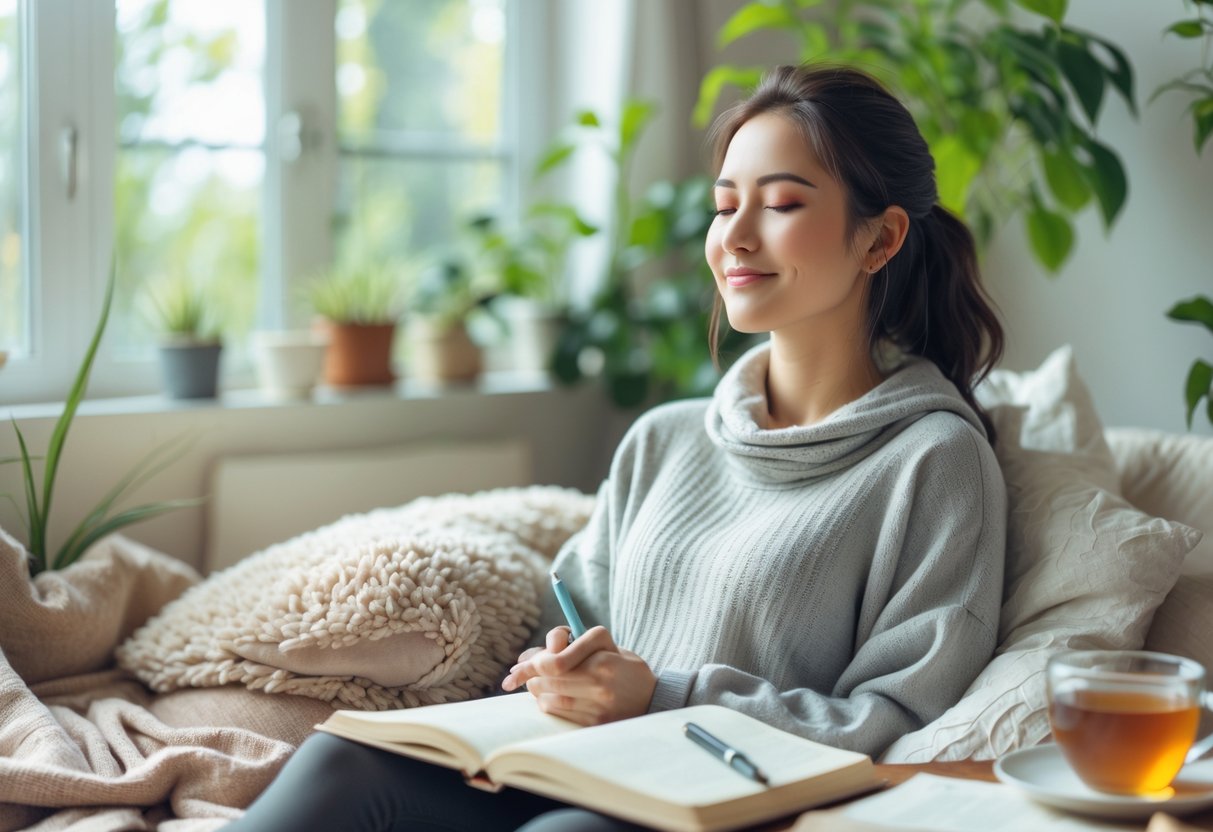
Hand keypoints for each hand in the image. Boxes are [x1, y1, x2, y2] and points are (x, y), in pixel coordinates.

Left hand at [502, 626, 655, 725]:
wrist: (653, 698)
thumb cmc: (621, 666)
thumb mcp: (604, 644)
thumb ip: (568, 643)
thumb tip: (527, 657)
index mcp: (604, 654)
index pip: (556, 660)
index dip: (533, 662)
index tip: (523, 663)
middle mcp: (602, 679)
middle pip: (549, 678)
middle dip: (530, 674)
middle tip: (522, 673)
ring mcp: (600, 704)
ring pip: (550, 696)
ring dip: (537, 689)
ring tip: (537, 684)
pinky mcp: (597, 722)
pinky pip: (559, 712)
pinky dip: (548, 704)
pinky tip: (551, 698)